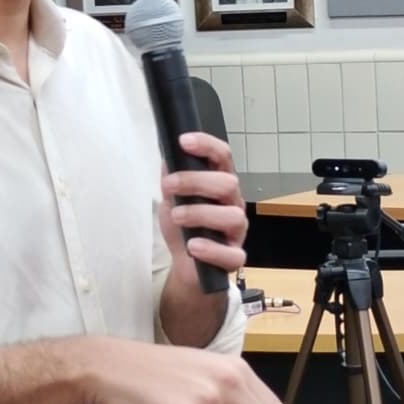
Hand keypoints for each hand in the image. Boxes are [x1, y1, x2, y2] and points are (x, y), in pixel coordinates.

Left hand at [158, 132, 246, 286]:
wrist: (186, 262)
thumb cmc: (184, 225)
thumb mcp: (172, 197)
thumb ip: (171, 177)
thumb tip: (167, 157)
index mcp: (219, 183)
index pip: (223, 156)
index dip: (206, 146)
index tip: (183, 141)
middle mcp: (233, 203)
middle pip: (228, 183)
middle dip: (195, 181)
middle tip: (168, 186)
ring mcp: (236, 231)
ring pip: (233, 217)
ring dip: (200, 213)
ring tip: (176, 216)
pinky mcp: (234, 257)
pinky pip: (232, 255)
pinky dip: (211, 249)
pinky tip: (193, 245)